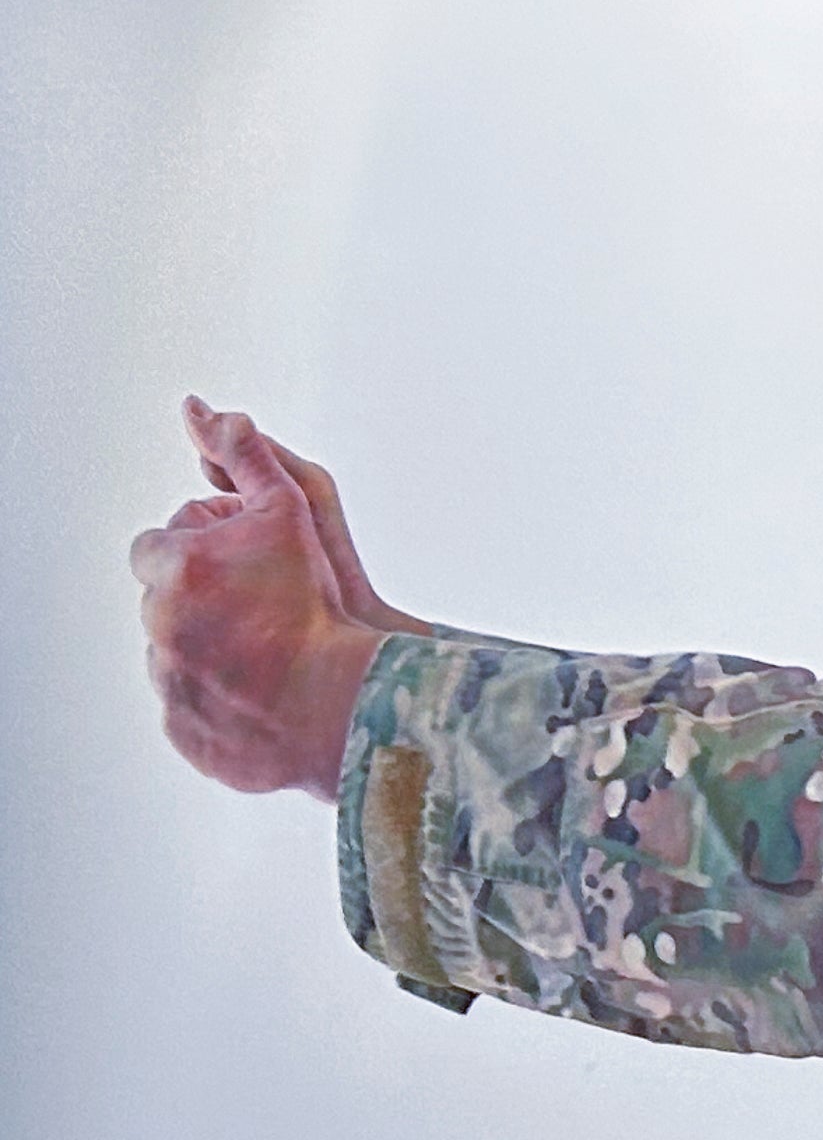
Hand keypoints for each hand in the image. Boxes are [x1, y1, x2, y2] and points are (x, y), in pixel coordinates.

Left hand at [133, 401, 391, 799]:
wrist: (348, 704)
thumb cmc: (325, 603)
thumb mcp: (295, 508)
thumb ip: (246, 456)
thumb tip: (199, 407)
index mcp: (172, 568)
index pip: (164, 541)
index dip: (213, 546)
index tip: (258, 563)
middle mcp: (157, 625)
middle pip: (169, 598)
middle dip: (209, 596)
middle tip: (271, 606)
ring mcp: (168, 684)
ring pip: (178, 652)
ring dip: (214, 647)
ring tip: (274, 653)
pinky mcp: (185, 732)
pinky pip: (191, 708)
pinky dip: (222, 700)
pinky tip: (267, 693)